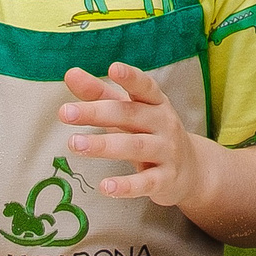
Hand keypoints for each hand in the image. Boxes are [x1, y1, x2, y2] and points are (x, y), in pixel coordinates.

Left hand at [59, 63, 210, 208]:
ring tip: (75, 144)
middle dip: (97, 113)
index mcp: (155, 103)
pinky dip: (126, 186)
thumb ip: (100, 93)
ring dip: (104, 146)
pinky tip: (105, 187)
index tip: (113, 68)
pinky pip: (145, 182)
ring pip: (135, 147)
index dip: (131, 77)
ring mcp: (167, 151)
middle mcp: (164, 123)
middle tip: (65, 112)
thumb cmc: (151, 133)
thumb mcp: (130, 111)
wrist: (191, 170)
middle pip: (130, 115)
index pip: (144, 87)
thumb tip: (70, 73)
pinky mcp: (165, 179)